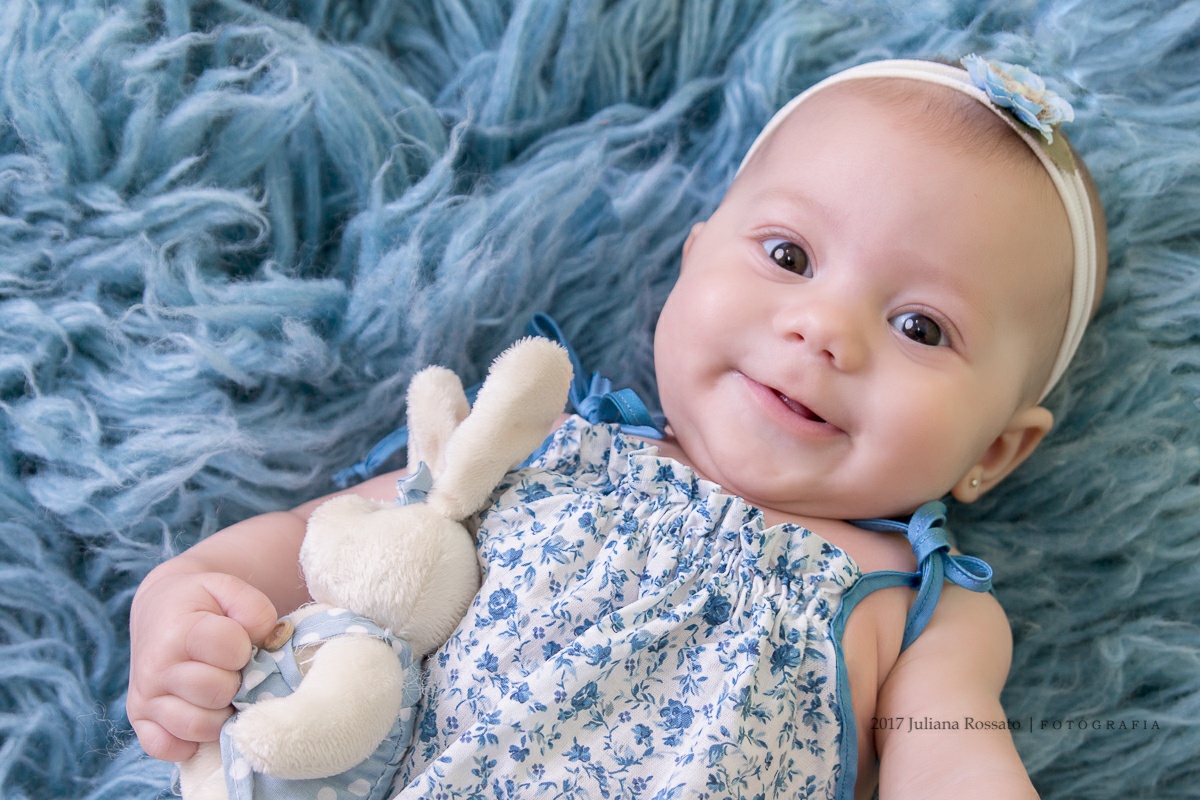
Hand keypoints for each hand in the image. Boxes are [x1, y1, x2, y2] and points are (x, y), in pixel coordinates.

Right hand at [127, 568, 277, 761]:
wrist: (160, 610)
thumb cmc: (202, 603)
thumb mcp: (228, 588)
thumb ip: (255, 608)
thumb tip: (269, 640)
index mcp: (179, 631)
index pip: (230, 650)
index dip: (245, 648)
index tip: (240, 643)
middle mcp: (156, 668)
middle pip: (217, 692)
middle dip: (236, 682)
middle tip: (232, 669)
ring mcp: (145, 698)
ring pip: (198, 726)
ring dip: (220, 713)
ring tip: (220, 691)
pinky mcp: (140, 722)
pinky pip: (169, 749)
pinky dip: (191, 740)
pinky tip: (201, 714)